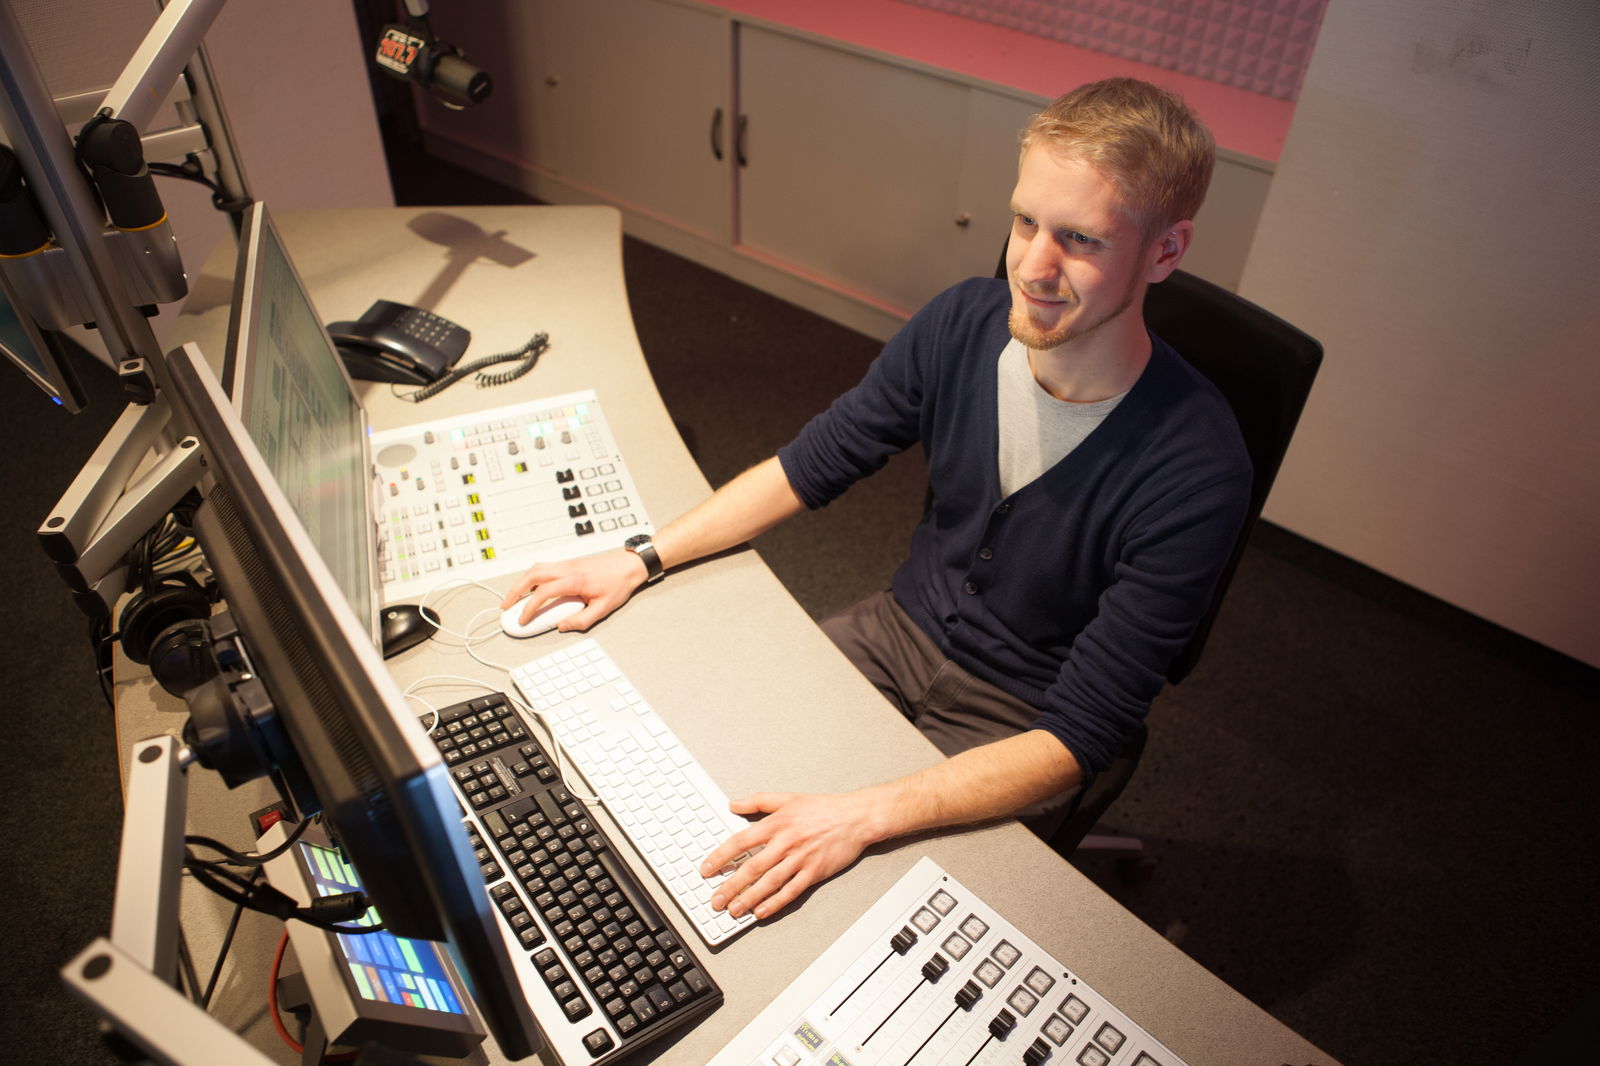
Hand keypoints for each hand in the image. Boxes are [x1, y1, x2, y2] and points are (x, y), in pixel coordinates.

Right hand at [500, 549, 646, 631]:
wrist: (628, 566)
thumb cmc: (618, 583)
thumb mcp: (603, 608)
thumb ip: (581, 620)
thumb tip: (562, 626)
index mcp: (574, 580)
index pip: (543, 593)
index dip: (529, 607)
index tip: (523, 619)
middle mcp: (567, 568)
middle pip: (531, 575)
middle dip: (514, 591)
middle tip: (506, 606)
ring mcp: (566, 564)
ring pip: (535, 568)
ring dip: (521, 582)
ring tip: (514, 598)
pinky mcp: (568, 564)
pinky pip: (544, 567)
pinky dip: (532, 577)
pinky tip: (531, 589)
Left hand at [699, 791, 883, 920]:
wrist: (855, 817)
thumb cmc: (822, 808)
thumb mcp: (788, 798)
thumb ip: (758, 801)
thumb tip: (733, 804)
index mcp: (777, 823)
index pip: (741, 841)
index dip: (721, 856)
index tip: (706, 869)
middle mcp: (786, 842)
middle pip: (753, 866)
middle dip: (731, 885)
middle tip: (716, 899)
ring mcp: (801, 858)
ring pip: (769, 882)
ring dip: (749, 898)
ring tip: (734, 910)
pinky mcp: (814, 872)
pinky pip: (791, 890)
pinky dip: (775, 902)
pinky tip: (762, 911)